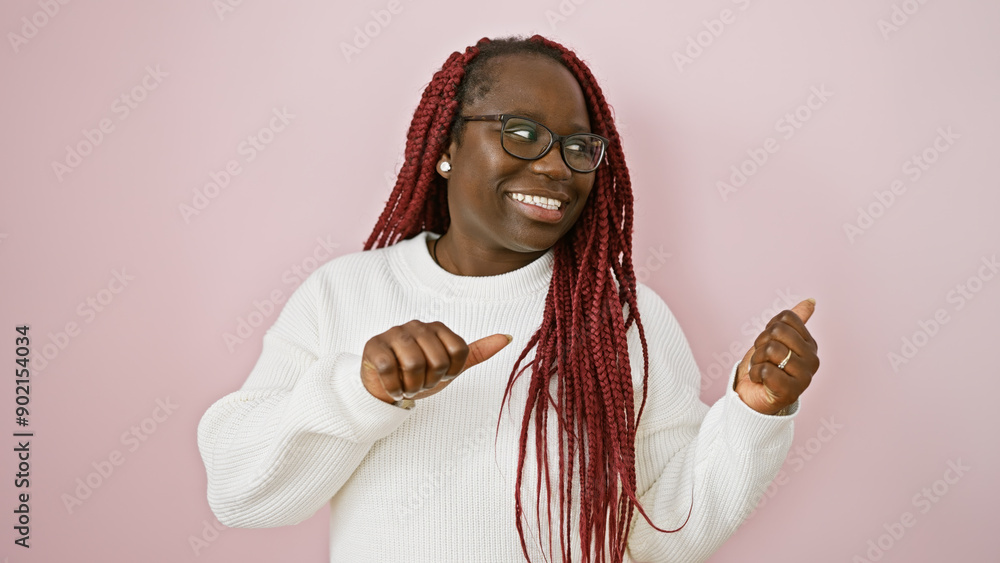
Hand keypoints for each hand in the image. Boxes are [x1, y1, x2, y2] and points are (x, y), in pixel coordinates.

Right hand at [360, 320, 512, 403]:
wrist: (383, 387)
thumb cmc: (418, 375)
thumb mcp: (450, 366)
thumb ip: (476, 352)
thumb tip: (508, 337)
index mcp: (437, 328)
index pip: (459, 351)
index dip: (451, 372)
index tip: (439, 376)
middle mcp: (416, 325)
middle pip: (437, 360)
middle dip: (430, 381)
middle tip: (420, 383)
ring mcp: (393, 333)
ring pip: (414, 364)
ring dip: (412, 386)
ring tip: (406, 385)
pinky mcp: (374, 346)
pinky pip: (390, 370)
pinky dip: (394, 387)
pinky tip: (393, 388)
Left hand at [734, 299, 819, 414]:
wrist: (751, 397)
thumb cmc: (764, 367)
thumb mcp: (775, 339)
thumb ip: (793, 322)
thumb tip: (811, 301)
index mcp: (810, 344)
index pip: (785, 318)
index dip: (769, 329)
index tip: (769, 344)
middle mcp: (812, 360)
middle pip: (778, 331)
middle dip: (761, 343)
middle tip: (764, 359)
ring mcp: (804, 377)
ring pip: (771, 349)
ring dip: (757, 359)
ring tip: (762, 370)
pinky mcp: (791, 392)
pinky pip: (766, 370)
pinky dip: (755, 373)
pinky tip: (761, 381)